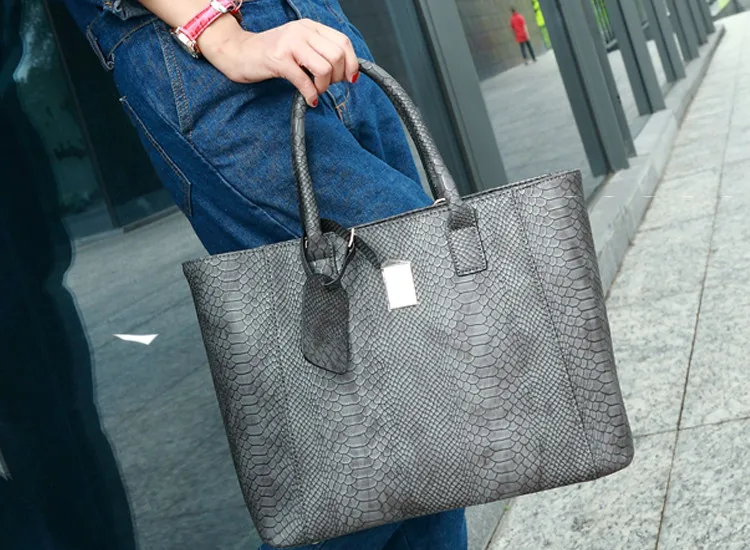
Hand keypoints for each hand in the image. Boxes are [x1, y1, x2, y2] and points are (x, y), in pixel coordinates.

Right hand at [198, 17, 359, 106]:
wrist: (238, 52)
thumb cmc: (271, 53)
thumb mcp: (300, 46)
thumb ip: (320, 53)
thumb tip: (346, 71)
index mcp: (310, 26)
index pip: (343, 42)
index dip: (351, 63)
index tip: (350, 78)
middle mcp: (302, 31)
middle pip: (337, 56)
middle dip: (337, 77)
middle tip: (326, 85)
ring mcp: (290, 44)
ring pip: (324, 68)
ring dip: (323, 86)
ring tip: (315, 90)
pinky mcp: (279, 60)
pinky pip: (305, 81)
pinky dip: (311, 94)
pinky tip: (309, 99)